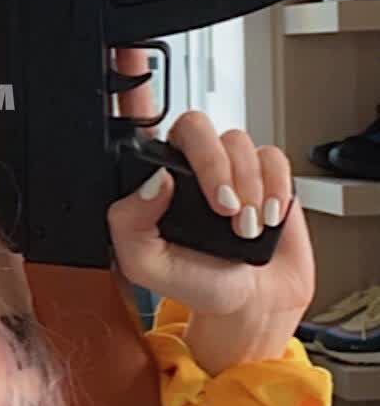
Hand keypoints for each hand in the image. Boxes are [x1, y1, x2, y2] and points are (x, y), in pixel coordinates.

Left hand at [105, 46, 315, 373]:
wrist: (250, 305)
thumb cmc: (198, 283)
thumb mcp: (146, 265)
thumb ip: (130, 225)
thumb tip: (154, 181)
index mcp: (157, 181)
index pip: (147, 132)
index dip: (143, 101)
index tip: (153, 129)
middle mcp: (193, 167)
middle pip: (197, 126)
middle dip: (213, 165)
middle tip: (223, 207)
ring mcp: (232, 167)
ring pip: (239, 142)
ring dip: (247, 188)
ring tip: (244, 228)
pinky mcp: (268, 175)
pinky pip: (274, 157)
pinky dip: (275, 188)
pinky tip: (268, 218)